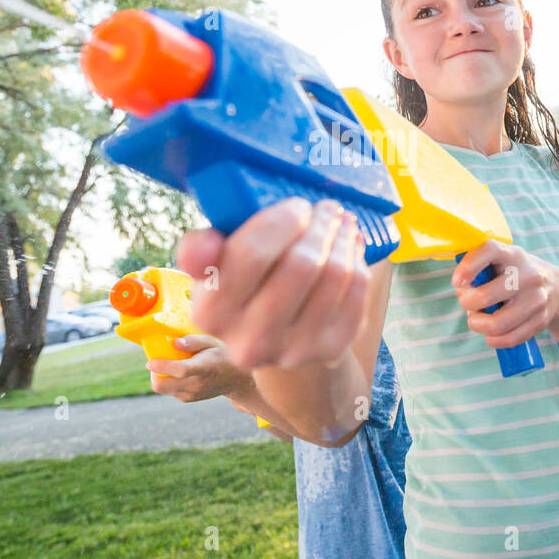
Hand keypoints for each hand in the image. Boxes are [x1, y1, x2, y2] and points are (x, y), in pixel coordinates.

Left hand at [146, 334, 251, 403]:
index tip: (150, 361)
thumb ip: (193, 341)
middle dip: (153, 373)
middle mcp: (195, 385)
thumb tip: (175, 343)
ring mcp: (190, 394)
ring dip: (160, 377)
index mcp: (203, 368)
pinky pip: (169, 391)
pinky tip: (179, 372)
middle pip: (161, 386)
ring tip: (171, 364)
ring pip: (162, 389)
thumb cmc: (222, 355)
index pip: (180, 370)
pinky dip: (168, 381)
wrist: (235, 380)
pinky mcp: (187, 399)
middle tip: (158, 359)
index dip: (162, 366)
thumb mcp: (212, 341)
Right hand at [174, 198, 369, 371]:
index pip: (250, 254)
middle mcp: (247, 342)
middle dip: (319, 226)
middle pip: (300, 265)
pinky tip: (351, 248)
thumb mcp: (214, 267)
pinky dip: (357, 263)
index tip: (297, 205)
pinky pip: (355, 295)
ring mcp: (291, 352)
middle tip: (327, 208)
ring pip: (332, 277)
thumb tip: (205, 243)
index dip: (282, 221)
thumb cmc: (244, 287)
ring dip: (342, 240)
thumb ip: (201, 248)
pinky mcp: (328, 352)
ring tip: (341, 223)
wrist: (275, 338)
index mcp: (209, 312)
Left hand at [450, 241, 558, 349]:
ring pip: (497, 324)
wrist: (555, 287)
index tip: (456, 281)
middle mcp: (527, 274)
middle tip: (467, 303)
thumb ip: (478, 271)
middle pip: (485, 296)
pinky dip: (494, 340)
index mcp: (512, 254)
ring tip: (477, 319)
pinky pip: (511, 338)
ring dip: (478, 325)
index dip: (469, 266)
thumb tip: (462, 289)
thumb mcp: (500, 262)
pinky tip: (490, 336)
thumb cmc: (514, 274)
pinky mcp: (541, 319)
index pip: (490, 251)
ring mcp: (536, 298)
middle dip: (467, 303)